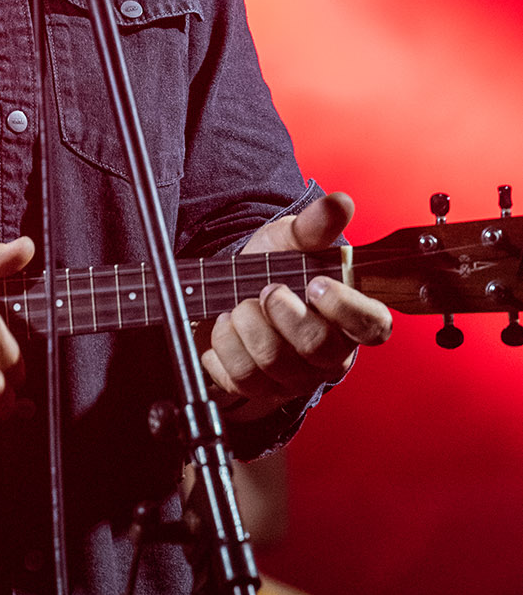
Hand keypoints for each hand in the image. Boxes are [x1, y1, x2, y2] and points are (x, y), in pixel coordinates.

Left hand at [194, 191, 390, 420]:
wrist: (227, 297)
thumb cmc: (271, 271)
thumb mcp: (289, 242)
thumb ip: (314, 226)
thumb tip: (340, 203)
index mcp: (350, 320)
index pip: (373, 326)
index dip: (347, 308)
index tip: (314, 284)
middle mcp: (329, 355)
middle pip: (318, 347)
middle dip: (284, 314)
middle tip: (265, 290)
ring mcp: (294, 378)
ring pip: (272, 363)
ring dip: (245, 326)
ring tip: (238, 306)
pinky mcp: (258, 391)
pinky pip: (238, 378)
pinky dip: (222, 346)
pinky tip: (223, 328)